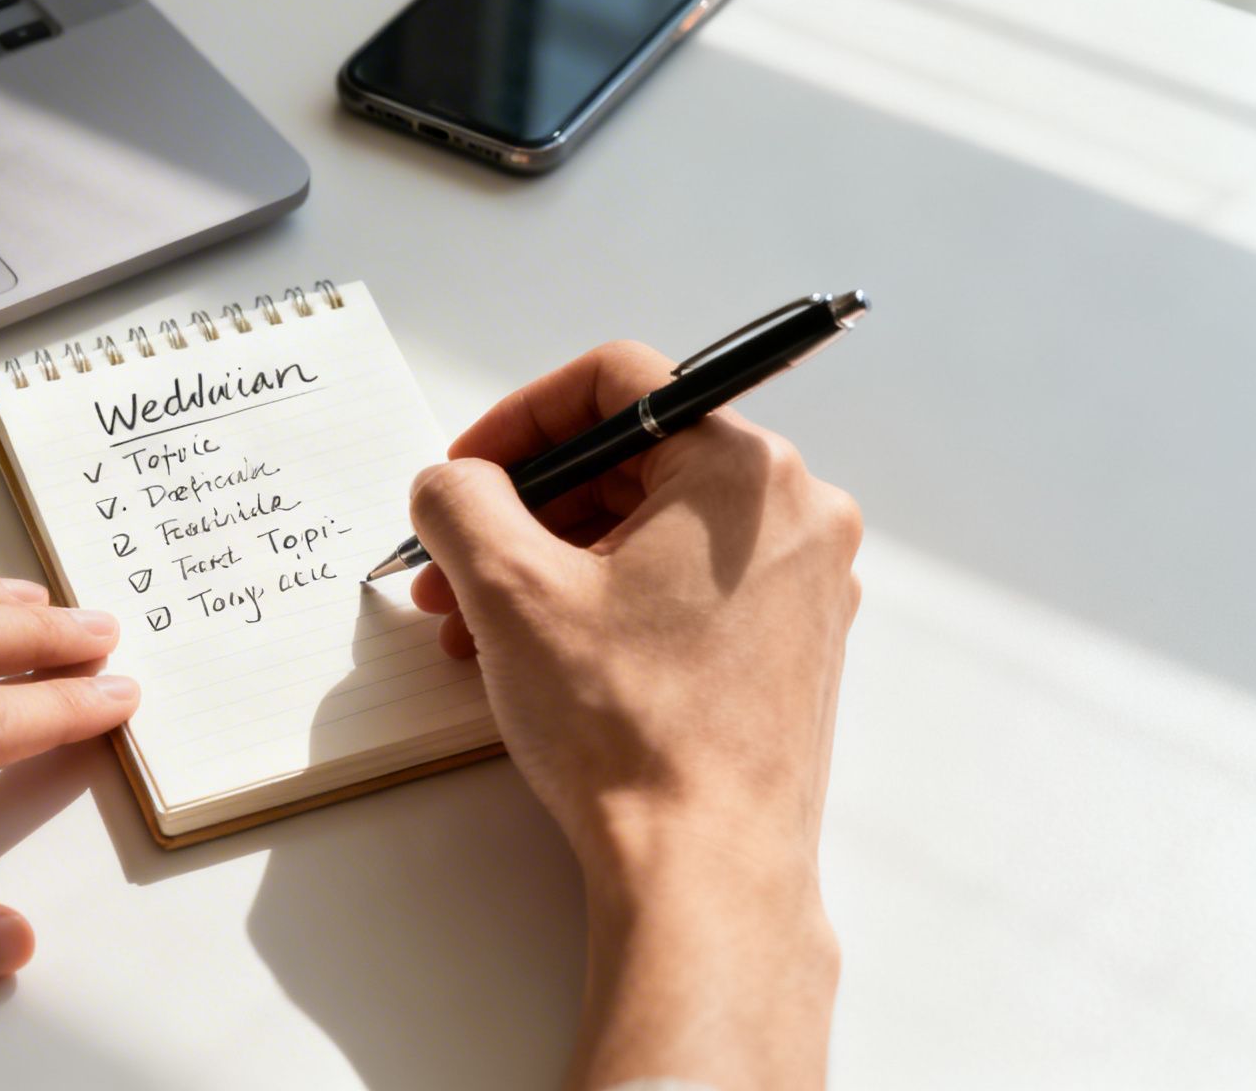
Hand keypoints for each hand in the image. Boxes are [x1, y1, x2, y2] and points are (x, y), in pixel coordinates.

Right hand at [406, 341, 860, 1088]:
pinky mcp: (790, 645)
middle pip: (632, 462)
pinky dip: (606, 602)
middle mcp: (792, 514)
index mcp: (743, 471)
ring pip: (652, 531)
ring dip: (552, 563)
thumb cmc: (629, 732)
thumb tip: (453, 481)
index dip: (520, 420)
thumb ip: (461, 499)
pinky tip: (540, 656)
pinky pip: (684, 587)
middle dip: (524, 511)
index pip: (617, 384)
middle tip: (453, 563)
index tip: (467, 472)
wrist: (704, 870)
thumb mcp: (508, 588)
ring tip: (475, 628)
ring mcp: (802, 584)